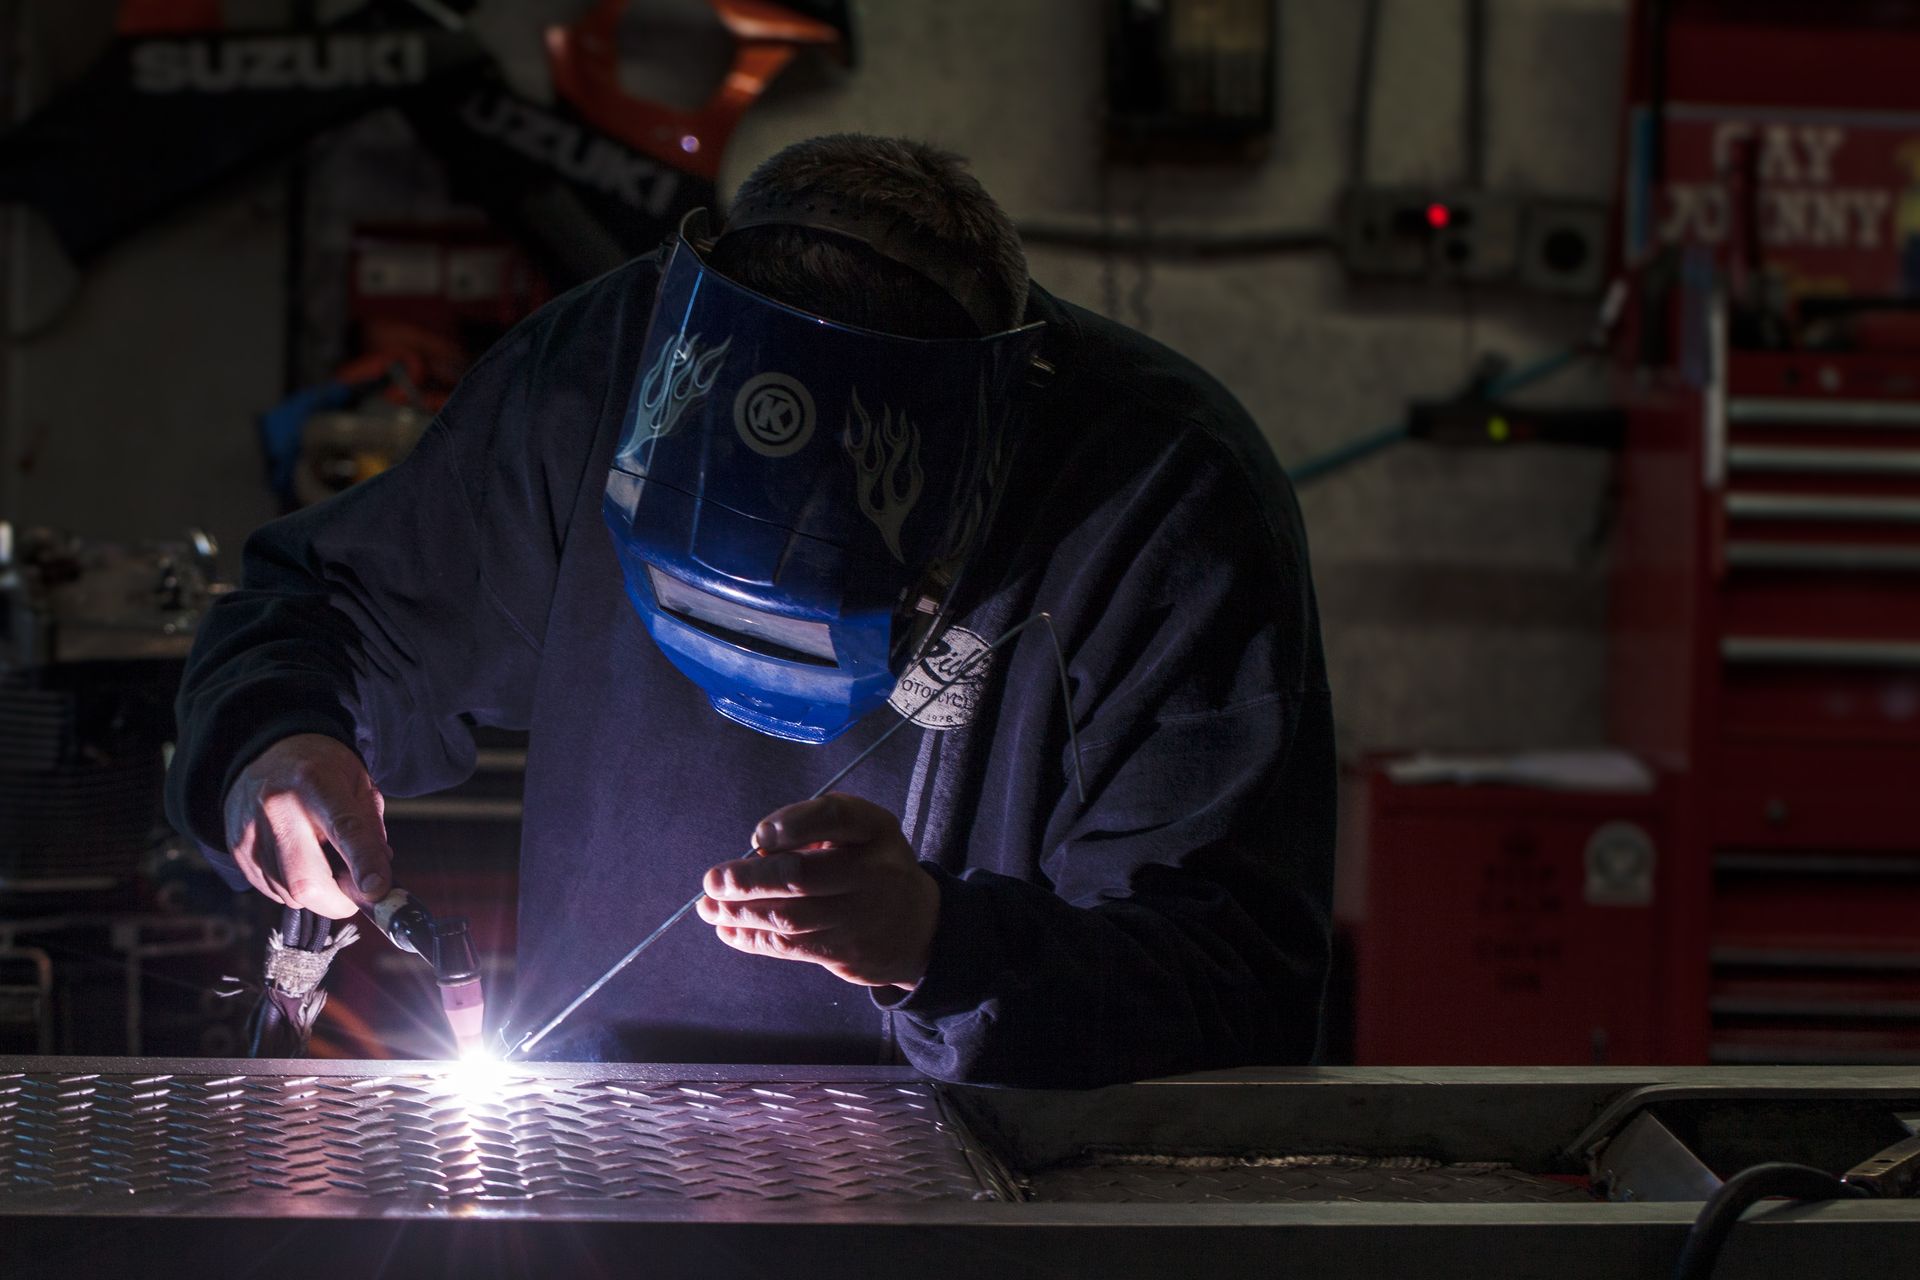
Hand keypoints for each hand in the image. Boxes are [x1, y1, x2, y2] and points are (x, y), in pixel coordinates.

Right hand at [222, 734, 392, 919]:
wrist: (267, 750)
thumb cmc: (321, 767)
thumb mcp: (358, 782)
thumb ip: (371, 827)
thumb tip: (379, 874)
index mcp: (316, 783)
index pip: (345, 830)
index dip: (364, 865)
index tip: (378, 891)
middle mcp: (277, 808)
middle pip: (306, 880)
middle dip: (338, 903)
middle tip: (356, 896)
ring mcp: (251, 830)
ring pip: (288, 892)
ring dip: (317, 895)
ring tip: (327, 865)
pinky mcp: (237, 848)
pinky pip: (270, 890)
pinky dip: (293, 889)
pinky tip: (302, 863)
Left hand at [697, 793, 938, 989]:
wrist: (918, 927)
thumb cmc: (873, 866)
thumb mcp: (861, 833)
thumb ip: (815, 829)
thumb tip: (757, 853)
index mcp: (875, 830)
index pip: (834, 817)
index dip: (790, 824)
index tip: (759, 836)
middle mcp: (873, 871)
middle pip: (802, 875)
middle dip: (748, 879)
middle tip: (713, 880)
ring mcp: (860, 916)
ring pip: (790, 917)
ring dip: (740, 913)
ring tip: (709, 907)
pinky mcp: (846, 953)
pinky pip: (790, 947)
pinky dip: (752, 939)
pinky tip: (727, 929)